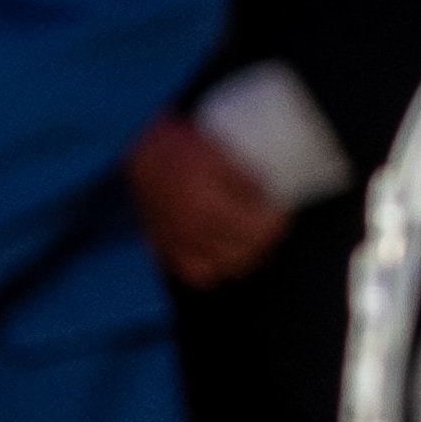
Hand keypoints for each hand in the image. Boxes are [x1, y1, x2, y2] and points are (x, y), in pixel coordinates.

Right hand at [124, 111, 291, 288]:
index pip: (260, 230)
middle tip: (268, 224)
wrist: (139, 151)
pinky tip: (220, 254)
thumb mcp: (220, 154)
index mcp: (213, 210)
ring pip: (225, 267)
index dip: (278, 223)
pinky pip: (196, 274)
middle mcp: (197, 233)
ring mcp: (180, 244)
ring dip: (243, 256)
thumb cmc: (178, 148)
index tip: (281, 212)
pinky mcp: (166, 248)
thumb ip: (246, 178)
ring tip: (248, 239)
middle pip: (246, 252)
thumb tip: (269, 195)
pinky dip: (214, 269)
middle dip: (264, 240)